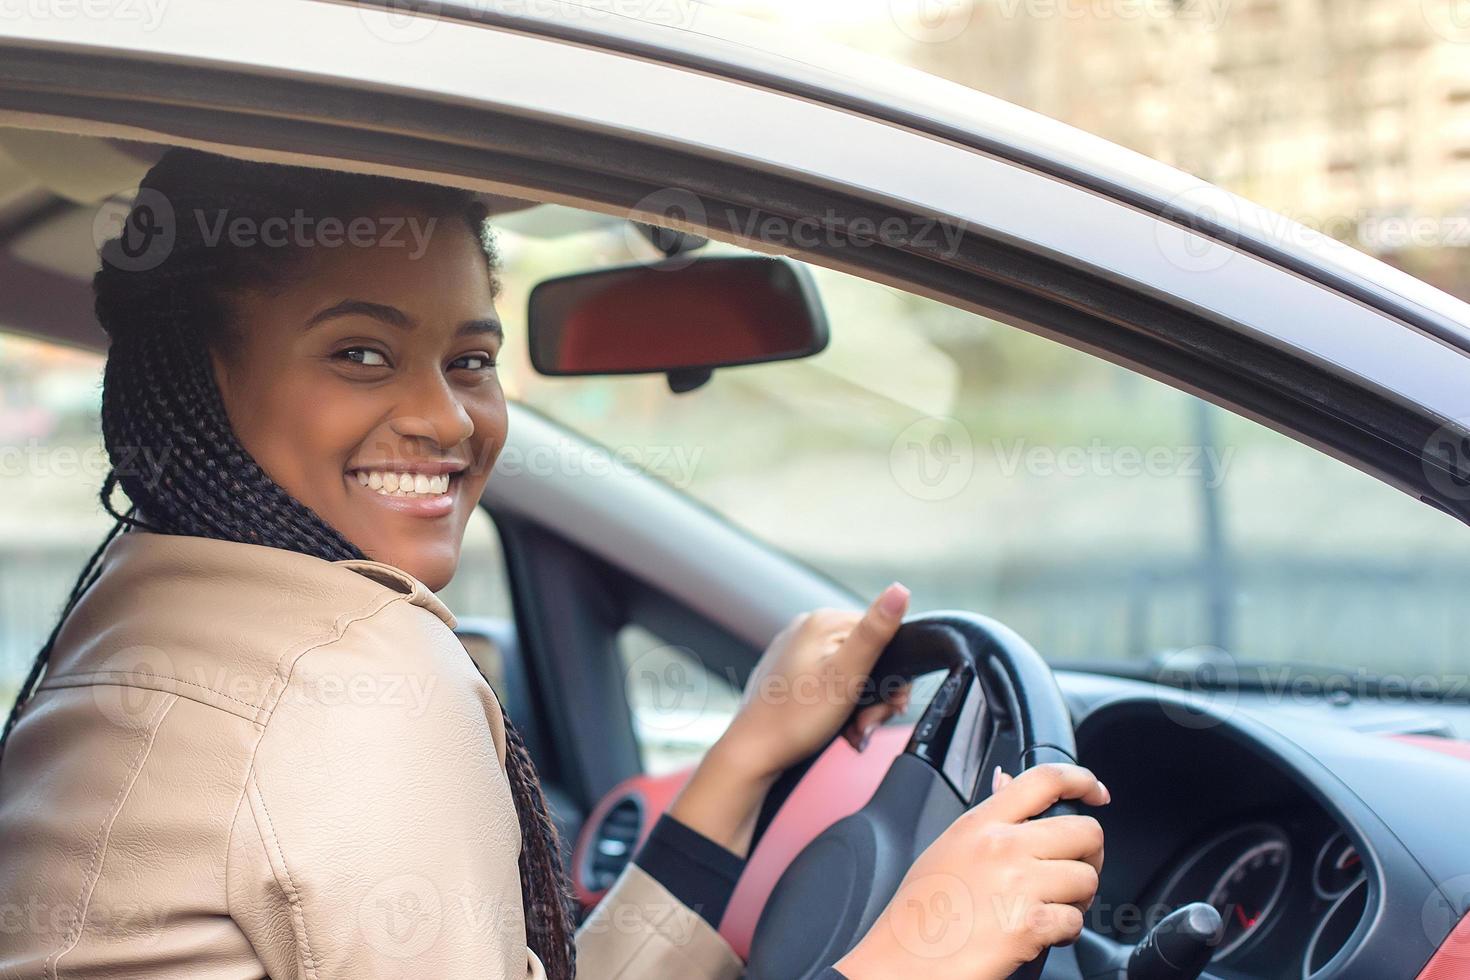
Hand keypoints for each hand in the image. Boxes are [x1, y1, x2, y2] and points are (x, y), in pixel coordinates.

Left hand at [667, 583, 910, 855]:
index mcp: (823, 622)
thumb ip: (875, 632)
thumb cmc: (795, 720)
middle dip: (876, 696)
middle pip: (869, 656)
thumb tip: (899, 589)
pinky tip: (840, 727)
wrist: (754, 753)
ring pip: (852, 673)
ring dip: (861, 706)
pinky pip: (831, 683)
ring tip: (852, 730)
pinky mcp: (792, 673)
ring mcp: (797, 651)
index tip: (888, 705)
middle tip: (866, 724)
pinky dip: (842, 707)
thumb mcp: (846, 676)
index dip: (894, 674)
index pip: (883, 634)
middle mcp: (808, 629)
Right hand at [837, 763, 1110, 979]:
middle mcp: (1002, 846)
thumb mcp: (947, 848)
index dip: (1082, 780)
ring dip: (1078, 898)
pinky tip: (1039, 933)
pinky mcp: (1029, 925)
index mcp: (980, 823)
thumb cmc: (919, 911)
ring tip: (1051, 907)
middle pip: (1083, 831)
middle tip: (1073, 870)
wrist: (902, 961)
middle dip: (1089, 854)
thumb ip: (986, 818)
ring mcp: (1018, 885)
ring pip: (1087, 878)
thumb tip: (1007, 782)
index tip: (1096, 794)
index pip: (1044, 779)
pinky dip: (1066, 931)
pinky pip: (1076, 921)